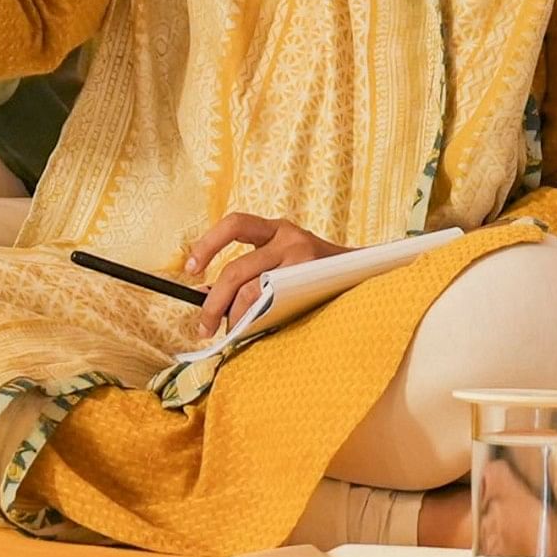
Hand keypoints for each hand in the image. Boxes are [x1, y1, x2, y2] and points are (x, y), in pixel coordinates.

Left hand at [183, 212, 343, 333]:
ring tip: (231, 332)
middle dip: (213, 302)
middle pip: (236, 269)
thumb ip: (248, 273)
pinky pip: (271, 304)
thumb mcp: (282, 261)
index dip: (207, 244)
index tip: (190, 270)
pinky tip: (253, 329)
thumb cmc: (316, 273)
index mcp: (276, 229)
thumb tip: (204, 294)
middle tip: (204, 326)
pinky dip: (255, 321)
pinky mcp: (311, 281)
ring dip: (234, 317)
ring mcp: (302, 260)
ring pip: (252, 292)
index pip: (235, 224)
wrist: (366, 275)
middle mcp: (289, 237)